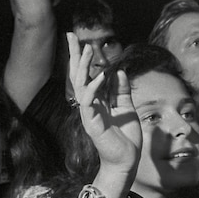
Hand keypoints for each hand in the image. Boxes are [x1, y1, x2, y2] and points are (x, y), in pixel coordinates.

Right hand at [67, 32, 140, 172]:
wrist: (126, 161)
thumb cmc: (125, 138)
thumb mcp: (126, 108)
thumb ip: (121, 91)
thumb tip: (118, 71)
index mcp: (96, 101)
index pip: (85, 75)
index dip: (81, 58)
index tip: (79, 40)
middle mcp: (88, 105)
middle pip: (77, 76)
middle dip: (74, 56)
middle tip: (72, 36)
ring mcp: (88, 114)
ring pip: (80, 85)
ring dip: (83, 67)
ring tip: (87, 49)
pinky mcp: (91, 123)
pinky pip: (89, 101)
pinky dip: (94, 87)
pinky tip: (100, 75)